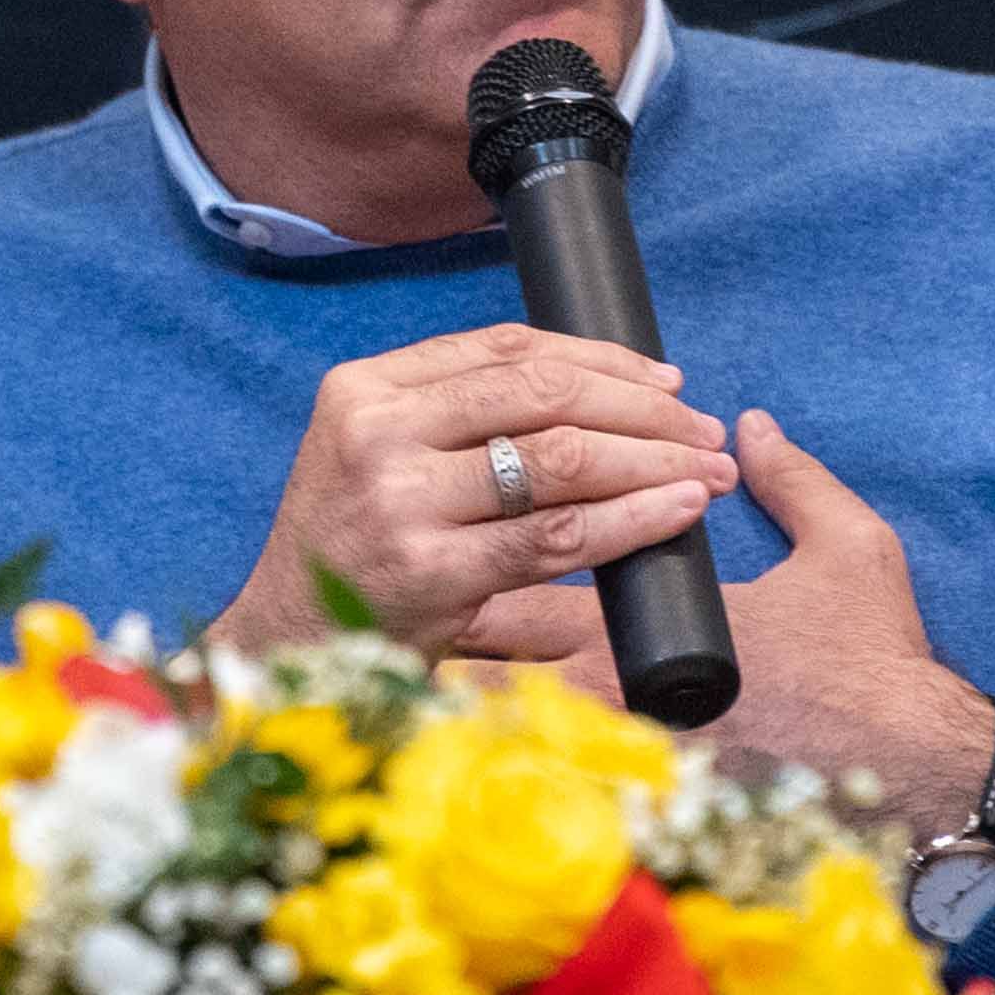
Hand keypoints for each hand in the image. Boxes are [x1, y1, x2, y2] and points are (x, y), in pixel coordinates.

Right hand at [210, 322, 740, 664]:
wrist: (287, 645)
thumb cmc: (353, 551)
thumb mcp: (378, 456)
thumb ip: (457, 416)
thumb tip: (606, 389)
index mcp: (365, 388)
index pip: (507, 349)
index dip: (603, 358)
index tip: (665, 378)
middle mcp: (379, 433)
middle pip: (544, 393)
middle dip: (643, 407)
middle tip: (702, 428)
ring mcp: (402, 503)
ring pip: (561, 458)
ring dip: (653, 459)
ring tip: (706, 472)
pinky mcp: (433, 573)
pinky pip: (559, 535)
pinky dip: (633, 518)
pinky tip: (677, 512)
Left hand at [453, 409, 994, 818]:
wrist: (918, 770)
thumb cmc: (876, 660)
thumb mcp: (848, 550)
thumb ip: (795, 483)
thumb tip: (756, 429)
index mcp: (639, 634)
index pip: (518, 601)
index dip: (473, 589)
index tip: (449, 578)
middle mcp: (613, 705)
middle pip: (486, 684)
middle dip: (449, 661)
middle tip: (421, 643)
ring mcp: (620, 771)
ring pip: (507, 754)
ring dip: (469, 732)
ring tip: (430, 718)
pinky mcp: (644, 825)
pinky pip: (554, 809)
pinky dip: (513, 794)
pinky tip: (481, 790)